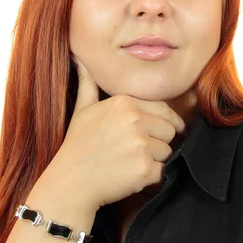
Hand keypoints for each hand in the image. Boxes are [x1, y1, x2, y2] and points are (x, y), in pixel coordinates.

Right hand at [44, 57, 186, 211]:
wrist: (69, 183)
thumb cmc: (77, 146)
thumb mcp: (82, 109)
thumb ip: (88, 83)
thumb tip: (80, 59)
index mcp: (125, 102)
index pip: (163, 109)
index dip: (168, 121)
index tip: (172, 128)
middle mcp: (135, 120)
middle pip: (169, 130)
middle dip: (158, 141)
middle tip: (136, 150)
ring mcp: (141, 144)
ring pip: (166, 151)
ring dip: (154, 160)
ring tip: (128, 162)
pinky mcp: (144, 168)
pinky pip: (161, 171)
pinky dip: (149, 177)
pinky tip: (129, 176)